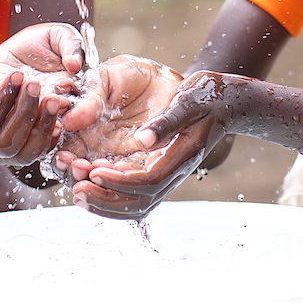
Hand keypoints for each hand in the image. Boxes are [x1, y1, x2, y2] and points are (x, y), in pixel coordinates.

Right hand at [0, 23, 86, 166]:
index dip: (3, 98)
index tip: (17, 74)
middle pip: (6, 142)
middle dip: (25, 112)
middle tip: (37, 84)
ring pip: (22, 154)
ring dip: (41, 126)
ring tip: (53, 99)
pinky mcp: (9, 156)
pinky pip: (32, 155)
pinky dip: (47, 139)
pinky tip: (56, 117)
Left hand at [50, 59, 213, 219]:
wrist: (225, 103)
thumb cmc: (206, 97)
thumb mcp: (188, 101)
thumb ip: (167, 120)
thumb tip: (143, 139)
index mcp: (181, 157)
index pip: (149, 181)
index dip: (119, 181)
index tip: (93, 170)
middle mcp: (174, 172)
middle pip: (140, 203)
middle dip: (106, 200)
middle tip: (77, 189)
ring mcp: (166, 175)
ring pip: (135, 205)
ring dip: (105, 203)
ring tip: (77, 191)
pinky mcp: (157, 171)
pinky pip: (133, 194)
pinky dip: (110, 195)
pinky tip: (88, 183)